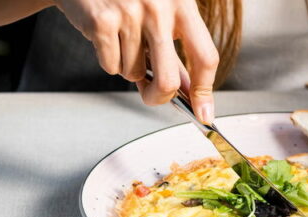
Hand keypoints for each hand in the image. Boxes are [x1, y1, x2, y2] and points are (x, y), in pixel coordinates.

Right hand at [53, 0, 218, 122]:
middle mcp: (159, 7)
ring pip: (134, 74)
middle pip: (168, 80)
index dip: (204, 91)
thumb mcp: (161, 15)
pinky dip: (108, 59)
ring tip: (122, 41)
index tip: (203, 113)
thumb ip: (176, 51)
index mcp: (182, 3)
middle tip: (153, 96)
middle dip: (159, 97)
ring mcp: (130, 12)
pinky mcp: (102, 21)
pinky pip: (111, 66)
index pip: (205, 57)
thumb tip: (191, 93)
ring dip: (128, 67)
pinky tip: (107, 36)